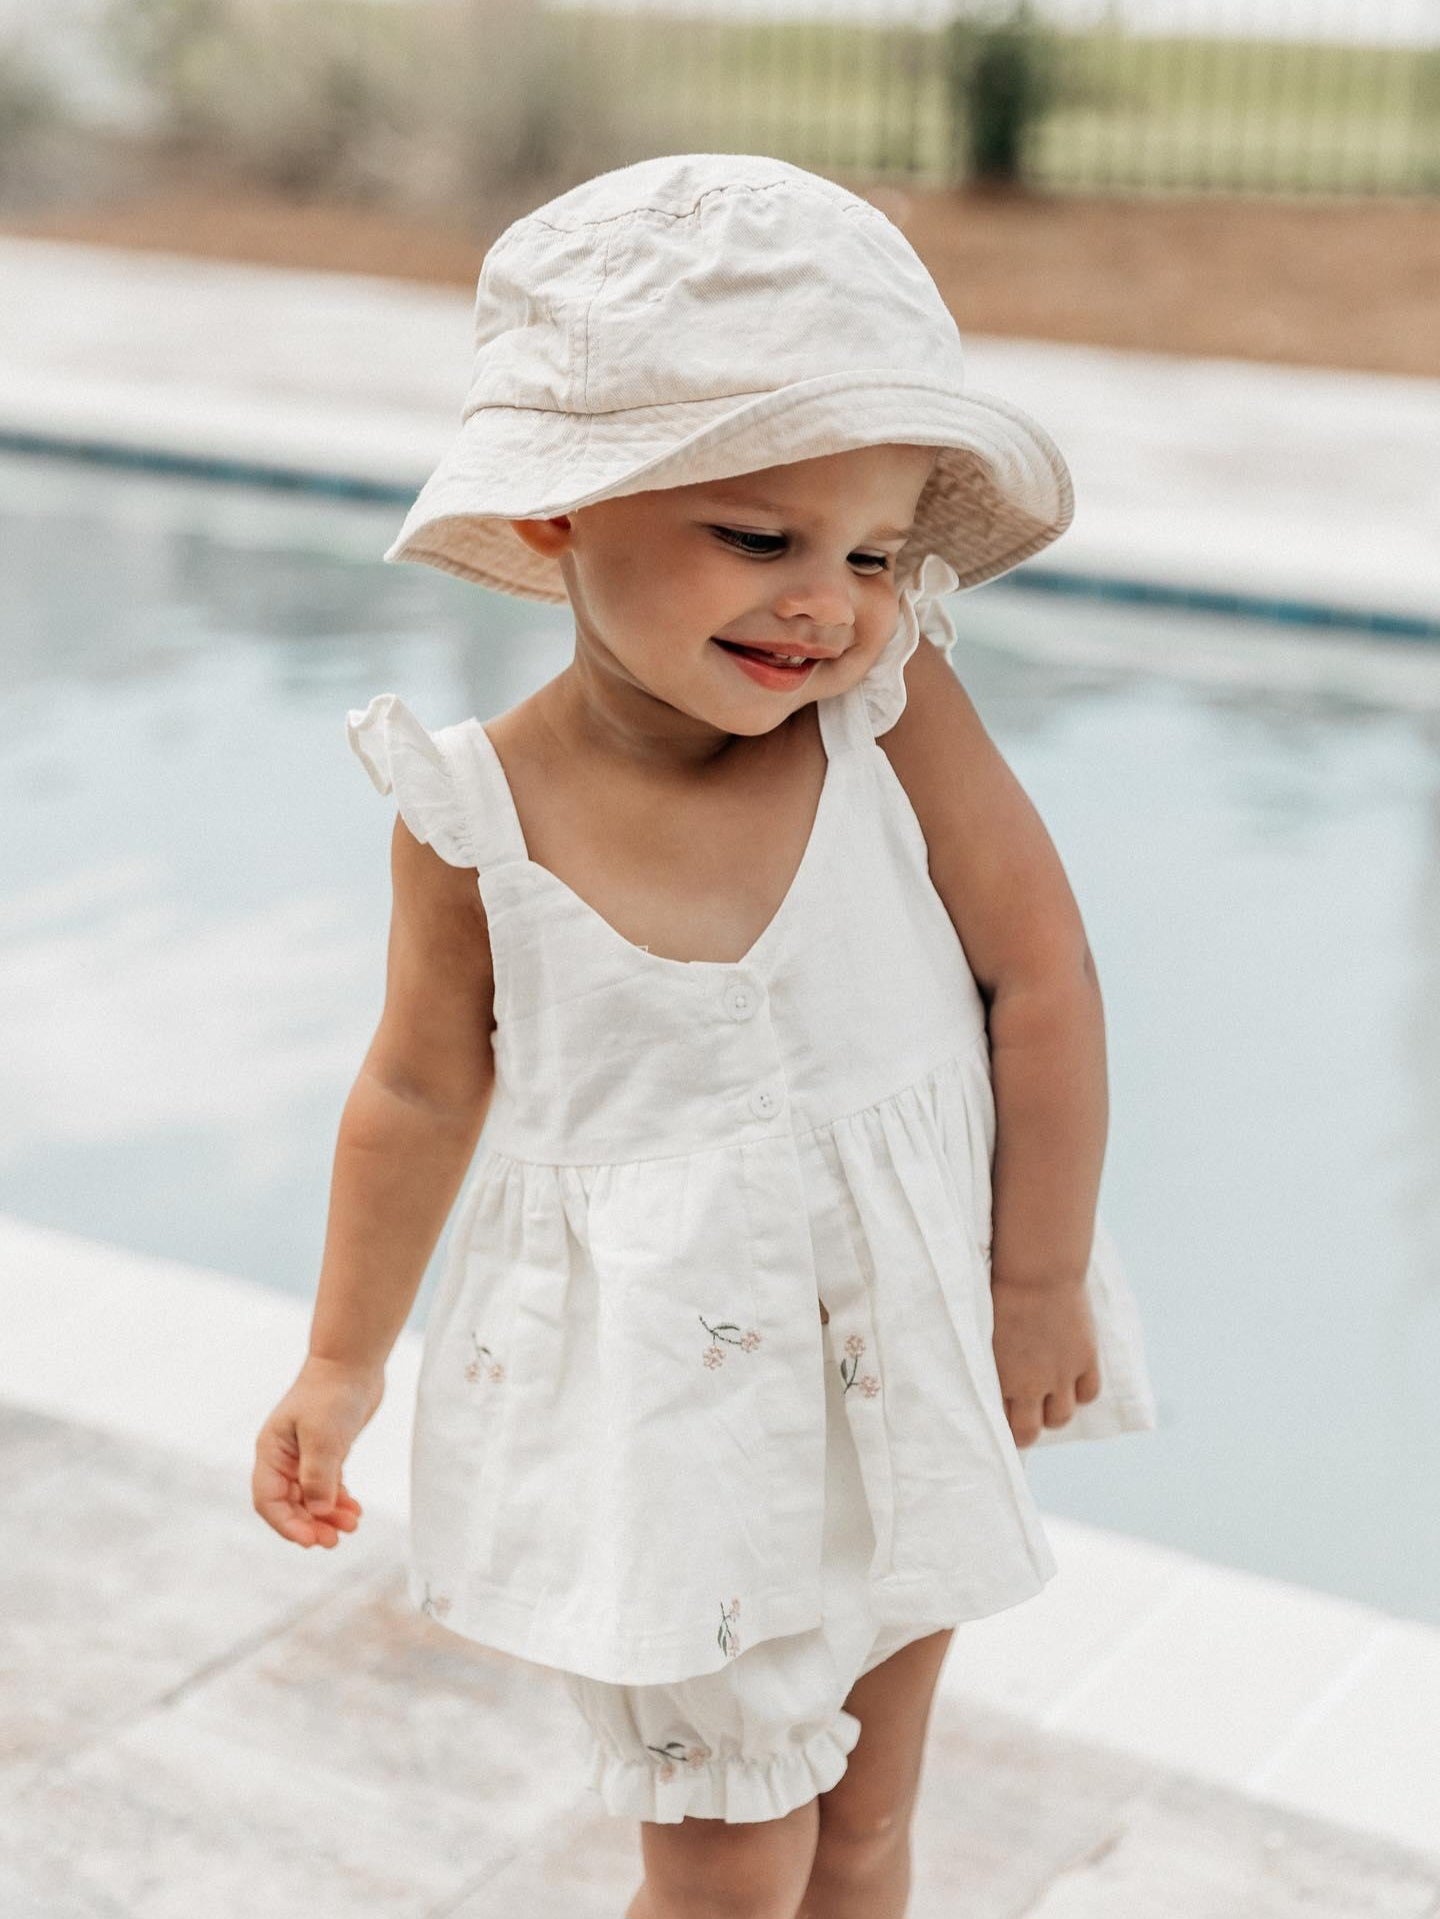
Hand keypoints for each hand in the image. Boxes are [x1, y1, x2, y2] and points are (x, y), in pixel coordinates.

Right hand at [252, 1355, 383, 1547]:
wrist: (353, 1362)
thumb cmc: (332, 1394)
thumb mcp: (323, 1437)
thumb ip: (319, 1476)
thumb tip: (318, 1512)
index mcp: (271, 1452)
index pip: (268, 1501)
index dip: (287, 1524)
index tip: (311, 1540)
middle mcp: (284, 1457)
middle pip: (290, 1504)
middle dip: (310, 1525)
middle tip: (334, 1541)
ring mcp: (305, 1455)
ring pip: (311, 1498)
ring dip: (328, 1516)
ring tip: (352, 1526)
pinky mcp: (327, 1452)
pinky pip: (328, 1486)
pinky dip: (339, 1501)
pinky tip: (354, 1511)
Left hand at [989, 1275, 1101, 1448]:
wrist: (1038, 1272)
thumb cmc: (1003, 1293)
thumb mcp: (988, 1332)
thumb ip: (994, 1361)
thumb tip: (996, 1377)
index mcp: (1003, 1378)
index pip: (1002, 1422)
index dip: (1003, 1425)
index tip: (1002, 1420)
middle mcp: (1032, 1384)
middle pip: (1030, 1431)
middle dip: (1026, 1431)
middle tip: (1024, 1421)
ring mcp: (1062, 1374)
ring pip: (1061, 1417)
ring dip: (1054, 1413)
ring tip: (1049, 1400)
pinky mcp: (1086, 1359)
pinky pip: (1088, 1393)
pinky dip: (1080, 1393)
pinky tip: (1072, 1383)